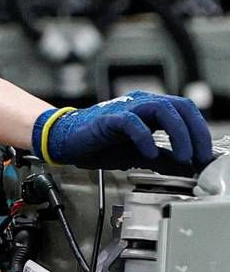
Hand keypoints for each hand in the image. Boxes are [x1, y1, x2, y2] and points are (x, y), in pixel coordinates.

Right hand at [34, 91, 212, 171]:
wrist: (65, 140)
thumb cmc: (99, 143)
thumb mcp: (139, 155)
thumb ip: (164, 158)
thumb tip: (188, 168)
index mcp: (150, 109)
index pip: (186, 111)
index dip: (200, 133)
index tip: (205, 156)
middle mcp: (140, 103)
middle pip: (180, 107)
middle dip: (195, 133)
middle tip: (198, 156)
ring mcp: (125, 108)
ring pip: (162, 109)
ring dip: (179, 134)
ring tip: (182, 156)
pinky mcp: (109, 118)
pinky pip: (132, 122)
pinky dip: (146, 138)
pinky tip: (149, 153)